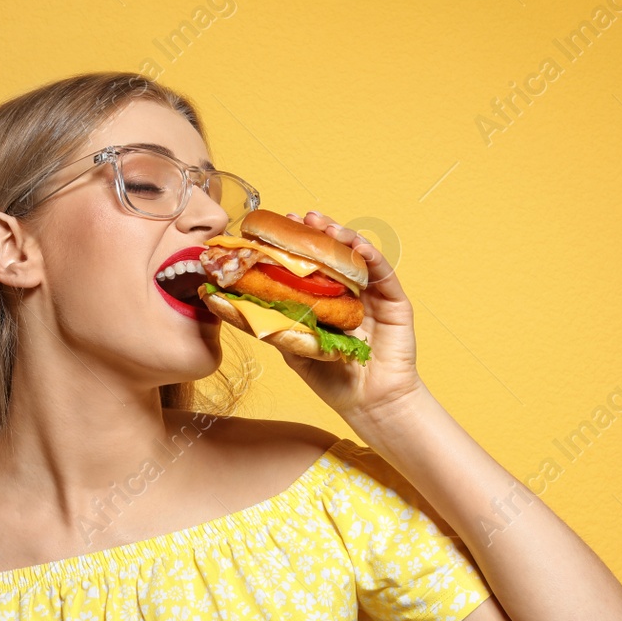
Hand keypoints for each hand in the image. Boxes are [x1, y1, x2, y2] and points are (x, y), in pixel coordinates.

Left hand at [277, 211, 426, 425]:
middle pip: (331, 253)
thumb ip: (271, 324)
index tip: (273, 229)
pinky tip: (356, 245)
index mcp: (323, 300)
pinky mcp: (393, 300)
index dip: (293, 245)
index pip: (307, 265)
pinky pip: (382, 271)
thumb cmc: (332, 380)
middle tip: (298, 217)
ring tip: (323, 225)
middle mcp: (347, 292)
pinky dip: (370, 255)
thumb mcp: (292, 349)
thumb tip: (228, 303)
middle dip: (315, 232)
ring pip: (355, 256)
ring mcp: (370, 294)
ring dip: (340, 236)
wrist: (368, 403)